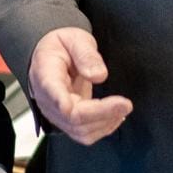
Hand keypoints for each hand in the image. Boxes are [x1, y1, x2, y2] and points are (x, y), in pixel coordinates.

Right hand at [27, 27, 131, 144]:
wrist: (50, 58)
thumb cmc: (60, 47)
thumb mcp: (74, 39)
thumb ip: (86, 55)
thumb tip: (99, 76)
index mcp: (45, 74)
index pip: (51, 92)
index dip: (61, 102)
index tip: (72, 105)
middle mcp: (48, 100)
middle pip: (72, 117)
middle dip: (102, 113)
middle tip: (126, 104)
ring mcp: (56, 113)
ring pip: (80, 130)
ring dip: (105, 122)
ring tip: (123, 108)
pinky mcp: (67, 121)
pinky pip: (84, 134)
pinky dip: (103, 127)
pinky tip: (116, 116)